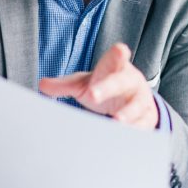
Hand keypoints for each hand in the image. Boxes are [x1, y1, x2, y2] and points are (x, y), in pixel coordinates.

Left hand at [39, 43, 157, 128]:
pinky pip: (143, 124)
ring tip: (116, 121)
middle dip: (108, 87)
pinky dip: (137, 130)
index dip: (118, 54)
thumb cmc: (105, 85)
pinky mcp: (146, 116)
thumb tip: (42, 85)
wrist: (133, 97)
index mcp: (115, 68)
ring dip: (127, 114)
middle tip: (93, 94)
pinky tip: (127, 137)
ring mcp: (140, 98)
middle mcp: (130, 81)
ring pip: (136, 105)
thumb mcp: (84, 83)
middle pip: (121, 82)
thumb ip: (64, 85)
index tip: (120, 50)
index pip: (116, 58)